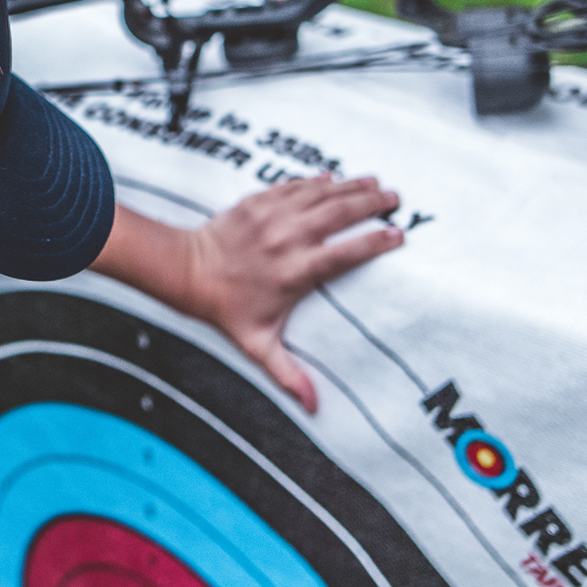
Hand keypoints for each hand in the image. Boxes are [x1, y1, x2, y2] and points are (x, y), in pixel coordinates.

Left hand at [183, 175, 401, 412]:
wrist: (188, 271)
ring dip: (350, 186)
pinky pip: (293, 186)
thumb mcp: (258, 344)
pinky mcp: (257, 201)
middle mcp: (287, 239)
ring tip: (376, 182)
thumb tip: (314, 408)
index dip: (374, 242)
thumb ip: (288, 374)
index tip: (399, 235)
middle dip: (371, 203)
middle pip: (338, 213)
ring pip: (320, 194)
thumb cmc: (226, 310)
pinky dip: (315, 181)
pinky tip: (333, 177)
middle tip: (397, 198)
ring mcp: (272, 216)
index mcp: (294, 271)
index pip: (344, 253)